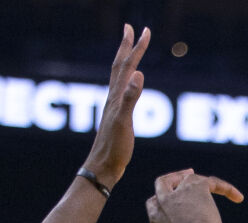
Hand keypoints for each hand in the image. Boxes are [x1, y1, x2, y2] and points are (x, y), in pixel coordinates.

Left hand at [82, 25, 150, 187]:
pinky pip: (121, 92)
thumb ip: (130, 97)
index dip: (136, 47)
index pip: (128, 66)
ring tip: (129, 52)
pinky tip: (128, 86)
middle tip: (130, 28)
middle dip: (126, 46)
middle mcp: (113, 98)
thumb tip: (139, 73)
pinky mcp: (115, 117)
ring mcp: (113, 107)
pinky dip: (126, 83)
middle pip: (120, 66)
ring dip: (125, 61)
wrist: (103, 168)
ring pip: (118, 77)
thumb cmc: (114, 148)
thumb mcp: (124, 122)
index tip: (145, 30)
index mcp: (116, 96)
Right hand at [146, 169, 244, 222]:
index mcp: (155, 216)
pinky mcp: (197, 187)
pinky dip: (226, 189)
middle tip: (188, 175)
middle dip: (175, 178)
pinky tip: (238, 198)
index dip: (163, 199)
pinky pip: (213, 183)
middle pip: (165, 183)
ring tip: (219, 188)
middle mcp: (164, 201)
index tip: (173, 198)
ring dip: (202, 182)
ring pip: (190, 180)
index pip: (154, 201)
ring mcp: (180, 191)